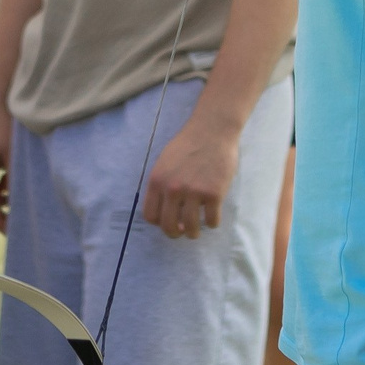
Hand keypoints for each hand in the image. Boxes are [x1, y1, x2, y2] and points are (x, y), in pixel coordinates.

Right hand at [0, 100, 14, 233]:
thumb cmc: (6, 127)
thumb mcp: (14, 156)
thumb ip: (15, 181)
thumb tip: (18, 205)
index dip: (0, 222)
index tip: (14, 233)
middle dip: (0, 214)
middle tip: (18, 224)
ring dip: (0, 200)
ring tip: (16, 200)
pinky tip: (9, 183)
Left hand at [143, 113, 239, 238]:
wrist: (212, 130)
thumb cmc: (188, 144)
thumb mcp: (164, 162)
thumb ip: (162, 184)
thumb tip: (166, 211)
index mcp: (157, 181)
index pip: (151, 216)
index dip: (159, 223)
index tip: (168, 221)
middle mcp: (172, 189)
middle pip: (168, 226)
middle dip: (175, 233)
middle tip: (182, 231)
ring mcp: (194, 192)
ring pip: (191, 228)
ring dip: (193, 233)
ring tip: (197, 229)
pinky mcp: (214, 194)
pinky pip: (211, 221)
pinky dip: (212, 223)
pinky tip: (212, 216)